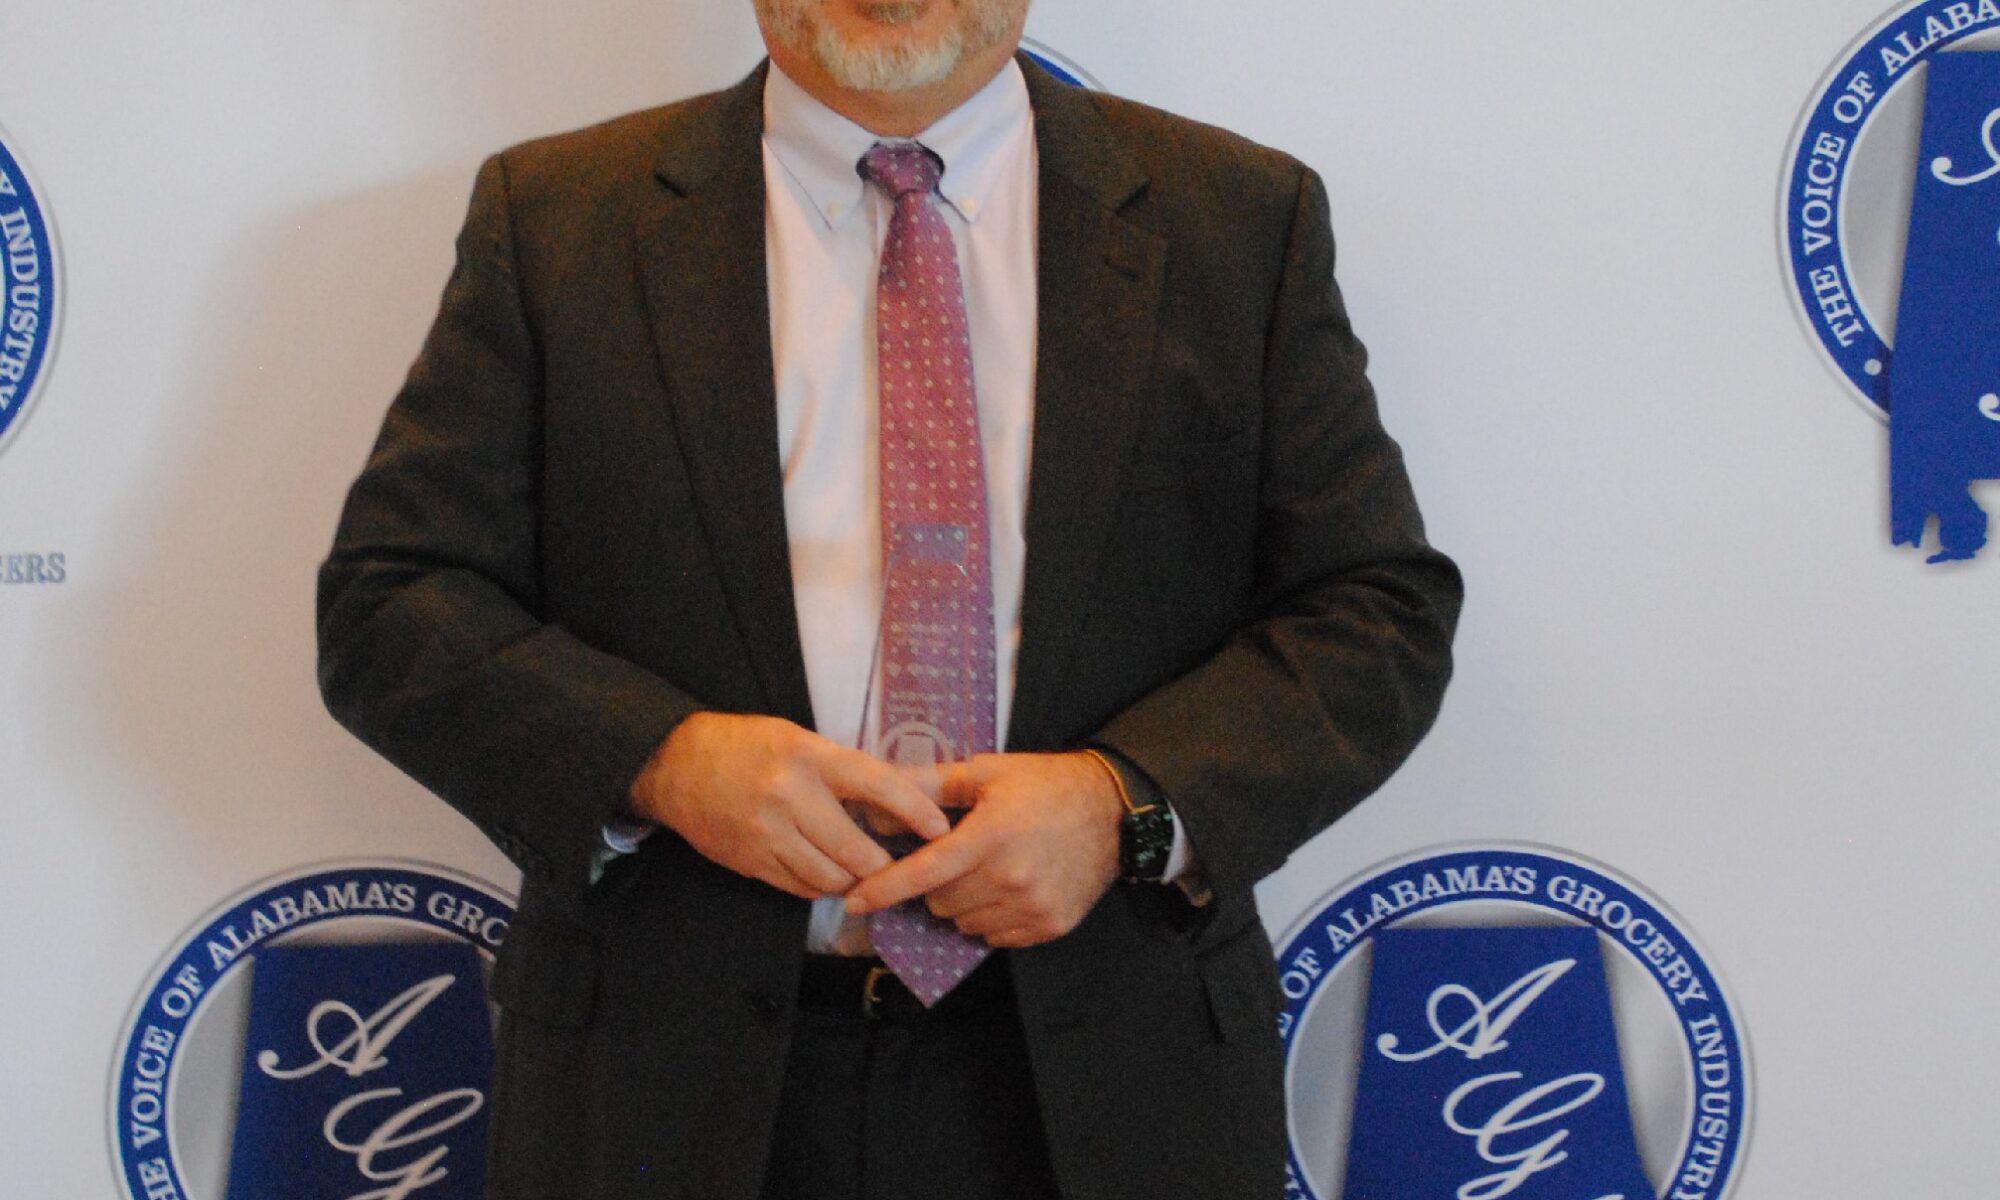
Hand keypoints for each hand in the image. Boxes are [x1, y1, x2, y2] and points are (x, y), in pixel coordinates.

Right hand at [629, 712, 950, 899]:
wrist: (675, 764)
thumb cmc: (745, 745)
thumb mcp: (796, 738)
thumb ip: (839, 768)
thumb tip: (890, 801)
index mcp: (809, 757)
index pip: (876, 785)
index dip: (914, 811)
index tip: (939, 829)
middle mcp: (790, 797)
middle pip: (857, 852)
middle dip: (882, 865)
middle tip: (895, 863)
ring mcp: (767, 835)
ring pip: (830, 879)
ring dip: (852, 880)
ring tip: (858, 868)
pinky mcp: (750, 862)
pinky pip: (800, 888)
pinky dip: (819, 885)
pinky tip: (823, 871)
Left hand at [844, 752, 1122, 947]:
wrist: (1113, 812)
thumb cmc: (1045, 785)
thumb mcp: (988, 772)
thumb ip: (931, 785)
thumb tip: (880, 798)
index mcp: (990, 835)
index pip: (924, 872)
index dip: (883, 889)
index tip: (854, 901)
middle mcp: (1010, 877)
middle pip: (941, 902)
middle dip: (937, 884)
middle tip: (959, 858)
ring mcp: (1032, 906)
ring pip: (966, 923)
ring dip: (964, 904)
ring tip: (988, 872)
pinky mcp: (1050, 926)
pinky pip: (997, 937)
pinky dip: (991, 919)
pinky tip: (1009, 889)